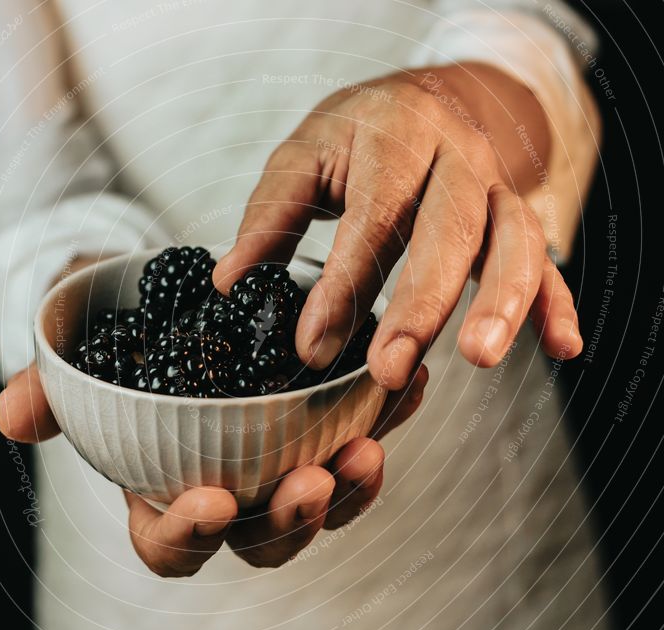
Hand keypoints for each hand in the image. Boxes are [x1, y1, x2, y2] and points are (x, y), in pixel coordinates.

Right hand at [0, 361, 426, 575]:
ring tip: (369, 446)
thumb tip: (12, 416)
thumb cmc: (117, 341)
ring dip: (350, 486)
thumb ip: (50, 390)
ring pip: (321, 501)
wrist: (166, 302)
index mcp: (163, 494)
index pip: (171, 543)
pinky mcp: (320, 424)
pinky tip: (405, 388)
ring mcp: (279, 462)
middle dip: (289, 522)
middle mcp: (229, 490)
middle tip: (311, 482)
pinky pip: (357, 437)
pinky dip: (383, 419)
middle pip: (263, 538)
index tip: (210, 500)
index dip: (188, 534)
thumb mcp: (79, 358)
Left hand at [212, 62, 583, 388]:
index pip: (373, 215)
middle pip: (449, 229)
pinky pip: (546, 259)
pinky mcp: (516, 217)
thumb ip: (271, 215)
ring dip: (501, 302)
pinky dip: (556, 303)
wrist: (428, 97)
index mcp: (397, 137)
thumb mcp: (305, 154)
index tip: (315, 346)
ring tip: (479, 357)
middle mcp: (456, 160)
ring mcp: (495, 189)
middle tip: (391, 368)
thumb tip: (231, 280)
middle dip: (422, 304)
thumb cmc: (361, 131)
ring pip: (512, 242)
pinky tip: (561, 346)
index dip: (345, 284)